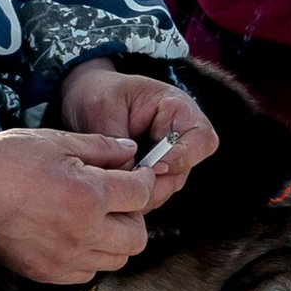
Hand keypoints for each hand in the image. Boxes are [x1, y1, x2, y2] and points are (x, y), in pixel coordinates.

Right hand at [0, 123, 166, 282]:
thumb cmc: (7, 159)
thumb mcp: (58, 141)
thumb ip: (102, 148)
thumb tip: (132, 153)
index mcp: (88, 196)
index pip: (141, 195)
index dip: (145, 181)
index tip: (139, 176)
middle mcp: (81, 233)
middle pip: (137, 238)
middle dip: (135, 216)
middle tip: (118, 200)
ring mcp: (63, 258)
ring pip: (116, 260)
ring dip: (114, 240)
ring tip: (96, 219)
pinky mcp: (45, 272)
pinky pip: (86, 273)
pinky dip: (89, 257)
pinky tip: (74, 236)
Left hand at [57, 57, 218, 204]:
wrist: (88, 99)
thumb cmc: (101, 94)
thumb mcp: (104, 108)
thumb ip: (118, 141)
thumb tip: (128, 173)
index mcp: (179, 110)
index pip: (202, 141)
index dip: (181, 157)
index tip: (154, 165)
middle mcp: (181, 139)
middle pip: (183, 172)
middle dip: (154, 182)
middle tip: (125, 180)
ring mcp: (169, 161)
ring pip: (166, 189)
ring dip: (141, 191)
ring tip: (112, 181)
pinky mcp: (154, 178)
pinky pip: (150, 196)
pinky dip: (132, 196)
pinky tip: (112, 186)